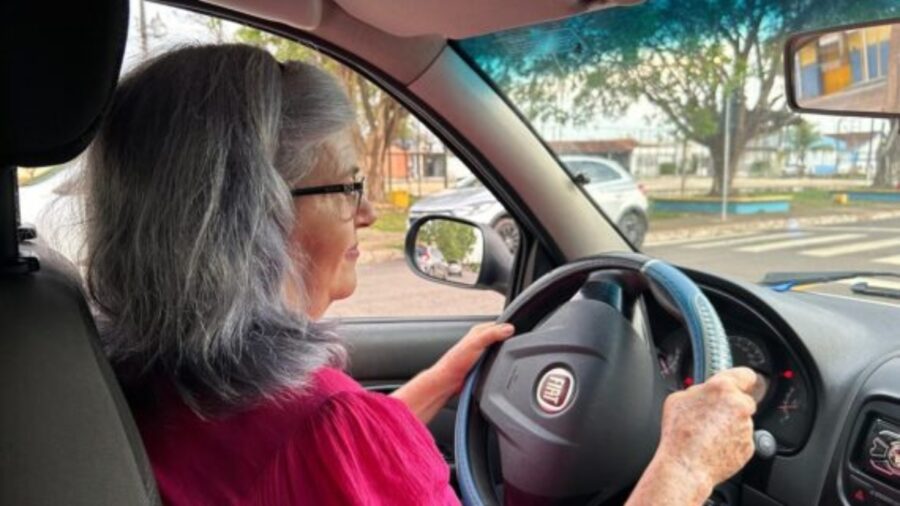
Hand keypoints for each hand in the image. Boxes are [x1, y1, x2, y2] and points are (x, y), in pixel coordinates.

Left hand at [392, 322, 514, 422]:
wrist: (448, 381)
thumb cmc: (455, 362)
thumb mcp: (475, 343)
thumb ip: (492, 334)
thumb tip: (509, 328)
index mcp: (478, 331)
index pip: (499, 325)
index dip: (509, 328)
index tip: (518, 332)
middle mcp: (480, 341)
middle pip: (501, 339)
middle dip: (508, 342)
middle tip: (515, 346)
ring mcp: (482, 354)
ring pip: (500, 351)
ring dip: (503, 355)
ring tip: (506, 357)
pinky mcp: (483, 365)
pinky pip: (497, 363)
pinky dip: (500, 364)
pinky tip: (500, 367)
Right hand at [657, 367, 757, 489]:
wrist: (686, 466)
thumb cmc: (679, 433)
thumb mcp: (677, 399)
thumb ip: (698, 390)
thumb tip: (704, 392)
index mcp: (722, 388)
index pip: (745, 374)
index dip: (741, 379)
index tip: (742, 382)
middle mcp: (739, 405)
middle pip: (742, 400)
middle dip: (730, 405)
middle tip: (711, 415)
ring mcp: (747, 427)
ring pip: (741, 421)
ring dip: (729, 424)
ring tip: (707, 434)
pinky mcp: (749, 446)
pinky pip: (741, 439)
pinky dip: (731, 441)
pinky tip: (713, 445)